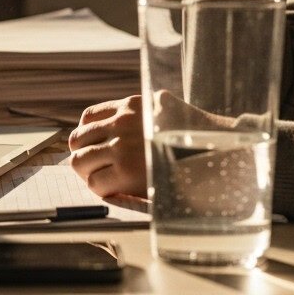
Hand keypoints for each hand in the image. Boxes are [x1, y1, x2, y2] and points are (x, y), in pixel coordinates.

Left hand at [67, 93, 237, 199]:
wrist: (215, 156)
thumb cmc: (192, 137)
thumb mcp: (166, 109)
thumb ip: (141, 111)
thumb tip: (113, 121)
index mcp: (131, 105)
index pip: (88, 117)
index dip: (87, 135)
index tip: (93, 147)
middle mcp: (122, 123)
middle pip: (78, 140)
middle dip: (84, 155)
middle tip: (95, 167)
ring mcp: (121, 147)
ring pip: (80, 162)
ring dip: (89, 173)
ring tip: (103, 179)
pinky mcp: (125, 172)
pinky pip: (95, 183)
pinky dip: (100, 188)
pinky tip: (115, 189)